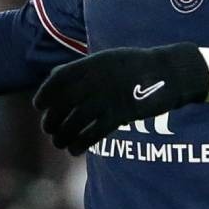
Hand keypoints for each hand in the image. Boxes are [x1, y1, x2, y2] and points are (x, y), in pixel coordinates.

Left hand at [33, 43, 208, 153]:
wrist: (169, 72)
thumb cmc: (135, 66)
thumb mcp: (106, 58)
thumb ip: (82, 68)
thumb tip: (54, 77)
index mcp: (91, 64)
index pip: (58, 80)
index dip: (44, 94)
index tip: (39, 107)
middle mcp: (96, 80)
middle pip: (64, 104)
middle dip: (52, 119)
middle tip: (48, 129)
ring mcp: (108, 97)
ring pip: (75, 121)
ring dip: (63, 135)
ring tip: (58, 143)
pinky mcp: (121, 114)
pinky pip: (94, 132)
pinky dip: (81, 143)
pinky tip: (75, 150)